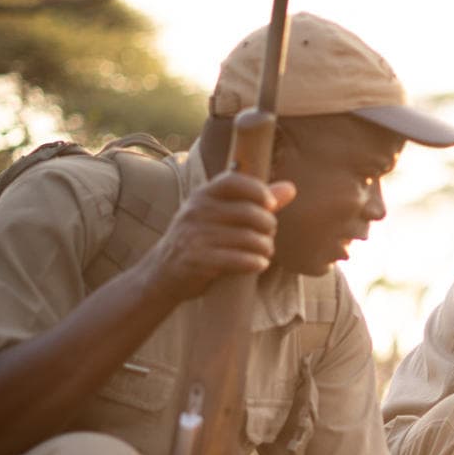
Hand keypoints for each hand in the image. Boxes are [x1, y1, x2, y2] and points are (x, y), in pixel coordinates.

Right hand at [143, 172, 294, 301]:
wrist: (162, 273)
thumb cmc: (199, 240)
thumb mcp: (220, 216)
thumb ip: (255, 202)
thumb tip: (290, 189)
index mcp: (203, 195)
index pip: (233, 181)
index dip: (258, 190)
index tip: (271, 204)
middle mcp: (197, 211)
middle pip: (248, 212)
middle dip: (267, 226)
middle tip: (269, 236)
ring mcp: (195, 236)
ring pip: (247, 238)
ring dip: (264, 247)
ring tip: (265, 252)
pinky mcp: (197, 259)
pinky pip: (237, 259)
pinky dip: (254, 262)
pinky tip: (258, 264)